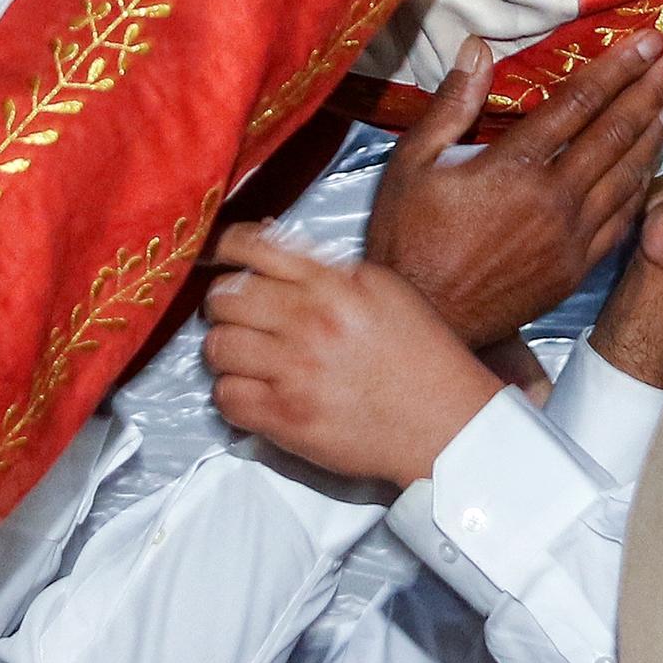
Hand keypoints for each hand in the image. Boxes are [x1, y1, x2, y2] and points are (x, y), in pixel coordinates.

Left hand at [205, 226, 507, 486]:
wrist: (446, 424)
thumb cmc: (420, 356)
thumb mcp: (383, 288)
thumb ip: (324, 265)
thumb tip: (267, 238)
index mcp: (333, 285)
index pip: (253, 247)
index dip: (225, 247)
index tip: (220, 256)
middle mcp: (309, 322)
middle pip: (224, 297)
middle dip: (224, 304)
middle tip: (238, 315)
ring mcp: (294, 373)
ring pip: (217, 347)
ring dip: (226, 350)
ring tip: (246, 356)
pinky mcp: (286, 419)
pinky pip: (226, 398)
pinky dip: (233, 394)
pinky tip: (254, 390)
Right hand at [365, 36, 662, 346]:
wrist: (426, 320)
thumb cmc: (407, 239)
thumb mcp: (412, 164)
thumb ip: (451, 105)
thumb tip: (478, 48)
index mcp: (513, 168)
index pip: (577, 104)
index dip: (616, 68)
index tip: (645, 41)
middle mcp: (552, 200)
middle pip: (613, 134)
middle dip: (647, 91)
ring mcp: (570, 238)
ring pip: (626, 176)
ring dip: (652, 135)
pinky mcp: (576, 269)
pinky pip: (621, 219)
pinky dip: (640, 187)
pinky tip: (649, 166)